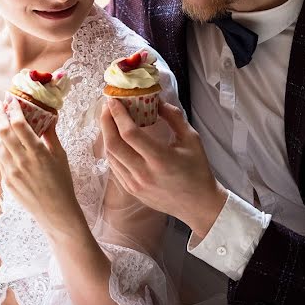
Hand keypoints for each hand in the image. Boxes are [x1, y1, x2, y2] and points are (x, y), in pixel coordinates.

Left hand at [0, 97, 87, 238]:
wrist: (55, 212)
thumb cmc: (62, 183)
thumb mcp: (61, 156)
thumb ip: (51, 135)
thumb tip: (48, 116)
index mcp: (37, 153)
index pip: (20, 125)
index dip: (13, 109)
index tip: (11, 98)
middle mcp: (21, 161)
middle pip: (3, 131)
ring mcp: (11, 172)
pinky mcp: (6, 181)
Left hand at [100, 99, 227, 238]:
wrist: (198, 205)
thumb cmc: (197, 170)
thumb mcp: (191, 139)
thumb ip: (174, 117)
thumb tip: (157, 100)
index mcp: (160, 159)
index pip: (130, 134)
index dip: (118, 115)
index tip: (113, 100)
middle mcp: (143, 173)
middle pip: (113, 144)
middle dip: (106, 122)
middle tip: (107, 106)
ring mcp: (135, 184)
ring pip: (110, 156)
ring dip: (106, 135)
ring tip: (109, 119)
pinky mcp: (131, 190)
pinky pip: (115, 167)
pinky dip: (112, 150)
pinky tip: (115, 138)